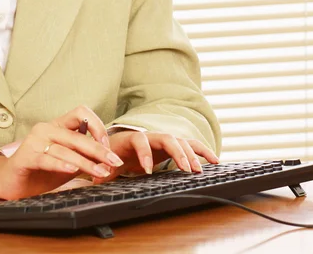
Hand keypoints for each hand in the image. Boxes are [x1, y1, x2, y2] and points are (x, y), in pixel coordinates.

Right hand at [0, 106, 123, 198]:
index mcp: (57, 125)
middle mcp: (46, 129)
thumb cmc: (40, 170)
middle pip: (77, 135)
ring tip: (101, 172)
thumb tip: (108, 157)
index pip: (81, 113)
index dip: (98, 126)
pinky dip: (61, 165)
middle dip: (99, 149)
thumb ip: (83, 155)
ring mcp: (34, 141)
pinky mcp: (26, 157)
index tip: (108, 145)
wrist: (9, 182)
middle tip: (114, 161)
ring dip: (86, 162)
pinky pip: (47, 159)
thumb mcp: (66, 161)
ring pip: (66, 149)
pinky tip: (72, 171)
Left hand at [92, 130, 218, 183]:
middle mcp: (149, 136)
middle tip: (185, 169)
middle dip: (177, 153)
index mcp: (130, 138)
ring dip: (192, 154)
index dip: (145, 153)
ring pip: (180, 141)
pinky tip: (215, 161)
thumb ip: (100, 170)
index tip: (148, 170)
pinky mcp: (171, 146)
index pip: (139, 140)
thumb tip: (98, 177)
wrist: (115, 146)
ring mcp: (162, 140)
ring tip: (200, 170)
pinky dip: (202, 151)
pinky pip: (190, 146)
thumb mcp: (102, 163)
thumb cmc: (109, 155)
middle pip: (166, 138)